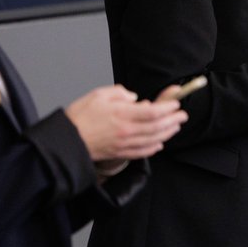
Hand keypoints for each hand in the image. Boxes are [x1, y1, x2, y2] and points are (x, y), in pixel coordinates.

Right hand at [65, 84, 186, 162]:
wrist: (65, 140)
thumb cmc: (79, 117)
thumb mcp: (98, 95)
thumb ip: (119, 93)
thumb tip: (133, 98)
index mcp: (122, 115)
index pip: (153, 112)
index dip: (167, 108)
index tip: (175, 104)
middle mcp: (126, 131)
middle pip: (157, 127)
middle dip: (173, 120)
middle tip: (182, 115)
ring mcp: (124, 144)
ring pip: (153, 140)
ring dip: (167, 133)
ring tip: (175, 127)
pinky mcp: (119, 153)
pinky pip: (142, 152)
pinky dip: (153, 148)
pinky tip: (159, 143)